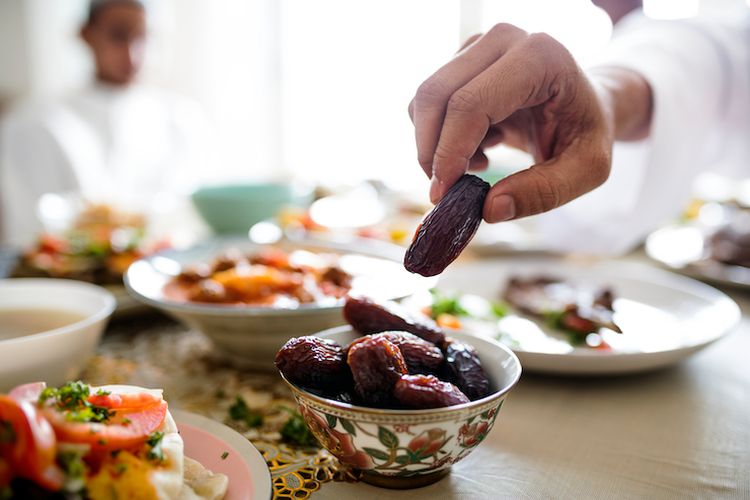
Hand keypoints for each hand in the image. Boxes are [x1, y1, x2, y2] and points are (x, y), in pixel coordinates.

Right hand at [408, 24, 616, 221]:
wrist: (586, 106)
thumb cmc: (588, 133)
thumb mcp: (587, 171)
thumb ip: (543, 192)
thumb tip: (488, 209)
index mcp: (540, 57)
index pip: (471, 103)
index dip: (449, 152)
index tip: (443, 194)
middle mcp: (505, 40)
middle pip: (436, 95)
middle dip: (431, 151)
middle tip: (447, 190)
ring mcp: (480, 45)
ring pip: (426, 100)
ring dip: (437, 145)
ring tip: (480, 163)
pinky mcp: (463, 58)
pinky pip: (429, 103)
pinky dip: (441, 136)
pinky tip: (479, 147)